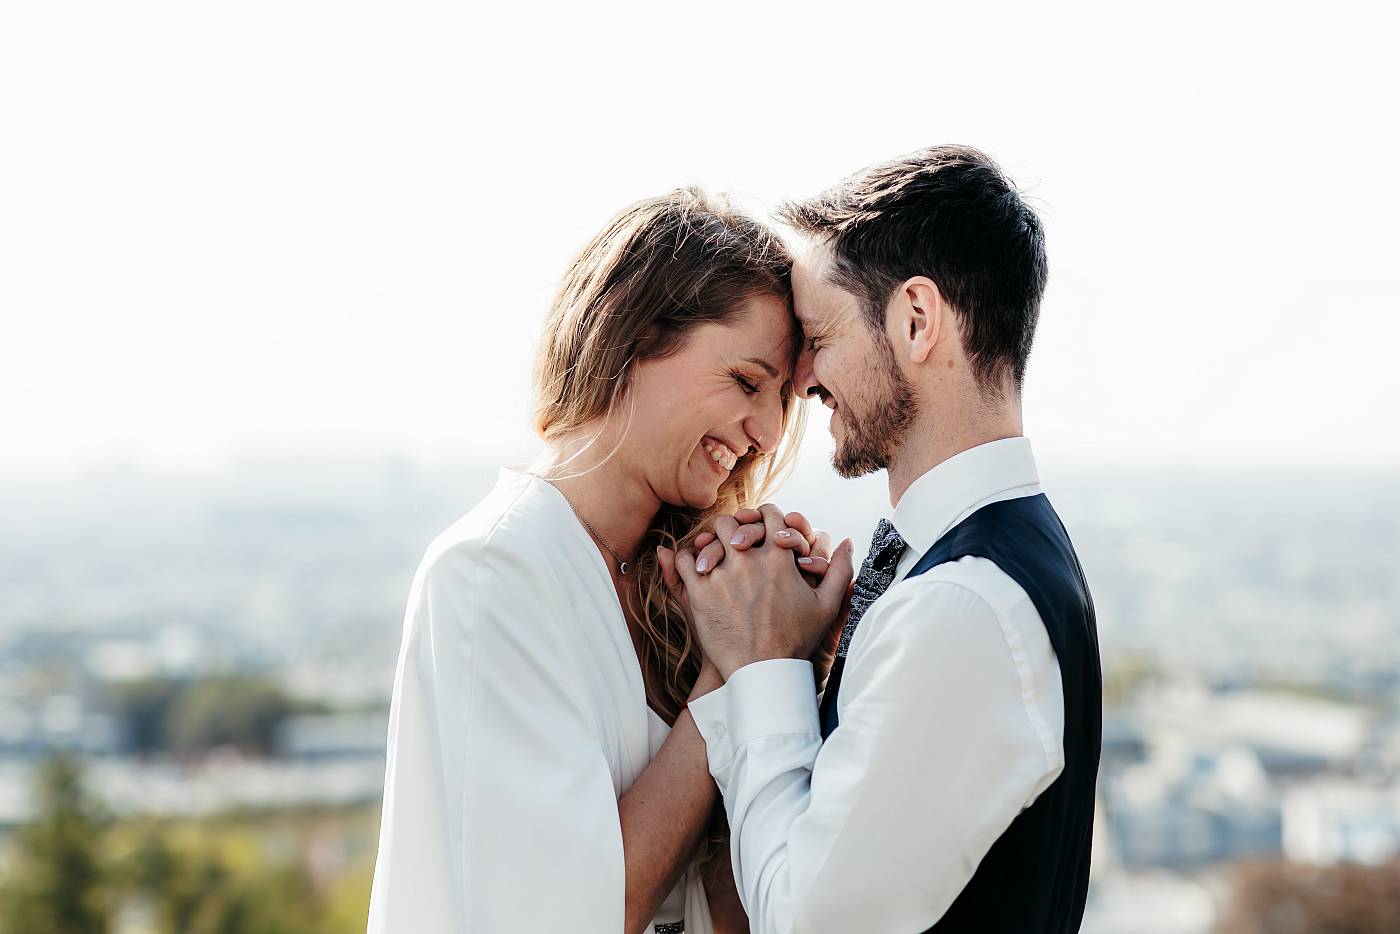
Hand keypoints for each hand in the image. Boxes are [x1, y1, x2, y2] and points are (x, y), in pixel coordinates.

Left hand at [665, 504, 854, 679]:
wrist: (764, 673)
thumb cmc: (796, 641)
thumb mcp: (827, 605)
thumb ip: (840, 569)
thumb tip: (848, 542)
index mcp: (780, 557)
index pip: (770, 514)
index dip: (765, 516)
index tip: (760, 525)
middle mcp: (750, 560)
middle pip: (734, 520)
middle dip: (734, 525)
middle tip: (734, 537)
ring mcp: (722, 574)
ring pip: (709, 537)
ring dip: (710, 540)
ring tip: (714, 551)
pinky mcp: (700, 593)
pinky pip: (685, 560)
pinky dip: (688, 558)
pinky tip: (696, 566)